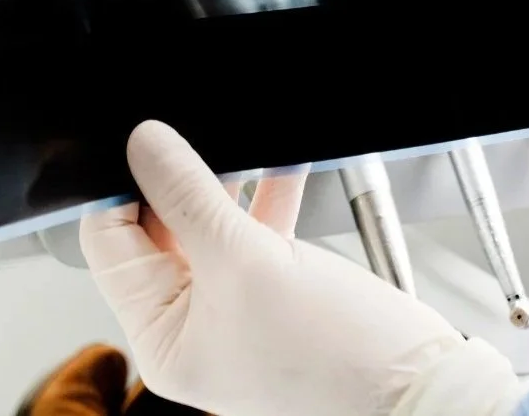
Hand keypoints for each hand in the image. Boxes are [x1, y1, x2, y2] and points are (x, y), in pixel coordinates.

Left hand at [79, 122, 520, 415]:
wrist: (420, 387)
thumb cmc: (337, 359)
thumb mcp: (247, 261)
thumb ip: (189, 196)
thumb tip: (143, 145)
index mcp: (160, 336)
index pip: (108, 244)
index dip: (122, 187)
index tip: (145, 142)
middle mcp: (189, 325)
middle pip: (157, 228)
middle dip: (181, 180)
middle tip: (200, 141)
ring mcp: (232, 307)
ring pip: (208, 222)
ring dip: (228, 182)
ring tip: (244, 150)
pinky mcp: (274, 290)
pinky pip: (253, 230)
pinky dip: (266, 198)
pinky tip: (282, 169)